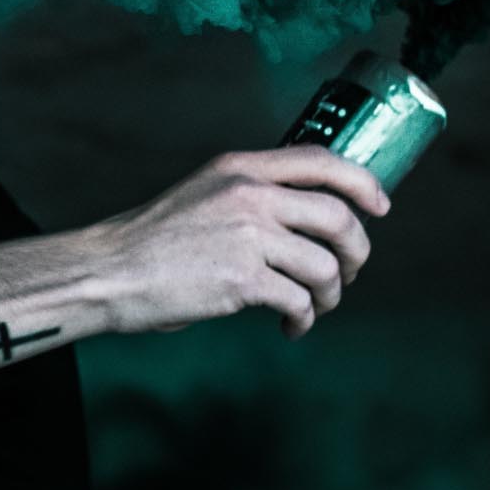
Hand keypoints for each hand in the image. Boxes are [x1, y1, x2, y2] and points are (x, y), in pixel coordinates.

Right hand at [83, 146, 389, 339]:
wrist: (109, 271)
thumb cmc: (151, 241)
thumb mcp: (202, 195)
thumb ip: (249, 197)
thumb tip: (304, 225)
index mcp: (238, 167)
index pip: (321, 161)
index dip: (362, 183)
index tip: (380, 207)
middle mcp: (248, 194)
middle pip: (339, 217)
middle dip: (357, 252)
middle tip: (348, 273)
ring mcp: (248, 235)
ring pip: (326, 266)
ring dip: (331, 294)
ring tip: (314, 307)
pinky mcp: (244, 278)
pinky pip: (300, 301)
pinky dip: (304, 320)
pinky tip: (290, 328)